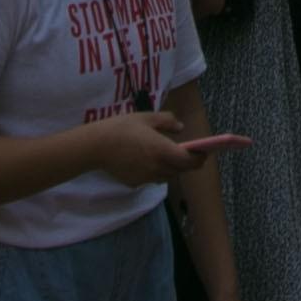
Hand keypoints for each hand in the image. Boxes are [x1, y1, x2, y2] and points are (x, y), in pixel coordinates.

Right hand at [76, 112, 237, 188]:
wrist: (96, 146)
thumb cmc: (122, 127)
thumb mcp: (146, 117)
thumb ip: (167, 121)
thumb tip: (180, 128)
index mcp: (163, 150)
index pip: (190, 161)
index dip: (200, 158)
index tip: (204, 152)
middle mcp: (158, 168)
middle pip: (181, 170)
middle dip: (187, 163)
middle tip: (188, 152)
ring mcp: (146, 178)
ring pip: (167, 176)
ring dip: (172, 168)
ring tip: (167, 155)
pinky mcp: (136, 183)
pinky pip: (152, 178)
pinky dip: (155, 171)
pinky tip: (145, 160)